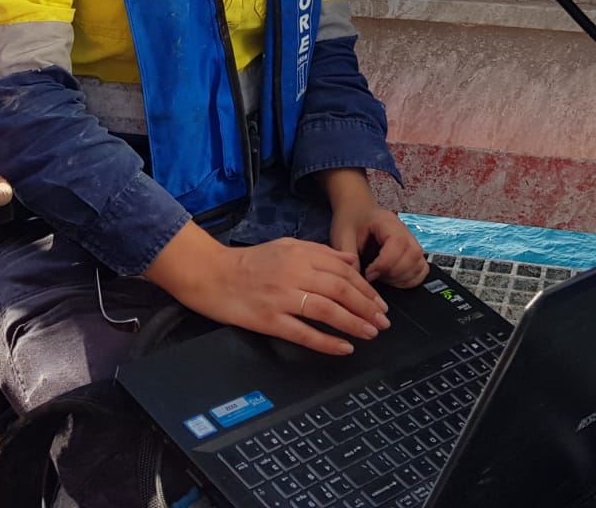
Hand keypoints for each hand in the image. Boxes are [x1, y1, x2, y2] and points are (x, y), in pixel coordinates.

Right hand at [145, 222, 389, 355]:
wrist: (212, 275)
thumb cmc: (250, 262)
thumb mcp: (287, 247)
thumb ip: (321, 253)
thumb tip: (352, 261)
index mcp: (301, 254)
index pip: (344, 271)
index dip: (366, 289)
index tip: (380, 303)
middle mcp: (295, 273)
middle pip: (341, 290)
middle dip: (367, 307)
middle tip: (383, 322)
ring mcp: (282, 297)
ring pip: (327, 311)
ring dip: (354, 324)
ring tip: (371, 333)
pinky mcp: (269, 320)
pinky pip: (304, 333)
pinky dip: (327, 342)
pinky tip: (344, 348)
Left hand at [321, 169, 429, 288]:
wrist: (356, 212)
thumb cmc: (350, 221)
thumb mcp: (342, 235)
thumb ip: (348, 255)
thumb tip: (357, 279)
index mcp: (386, 221)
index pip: (398, 242)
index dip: (385, 263)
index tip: (369, 273)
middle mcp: (404, 230)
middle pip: (413, 254)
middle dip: (394, 273)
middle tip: (374, 276)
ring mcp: (411, 241)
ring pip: (419, 264)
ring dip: (402, 278)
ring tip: (382, 278)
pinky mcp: (412, 252)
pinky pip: (421, 269)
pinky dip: (409, 280)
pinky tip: (391, 280)